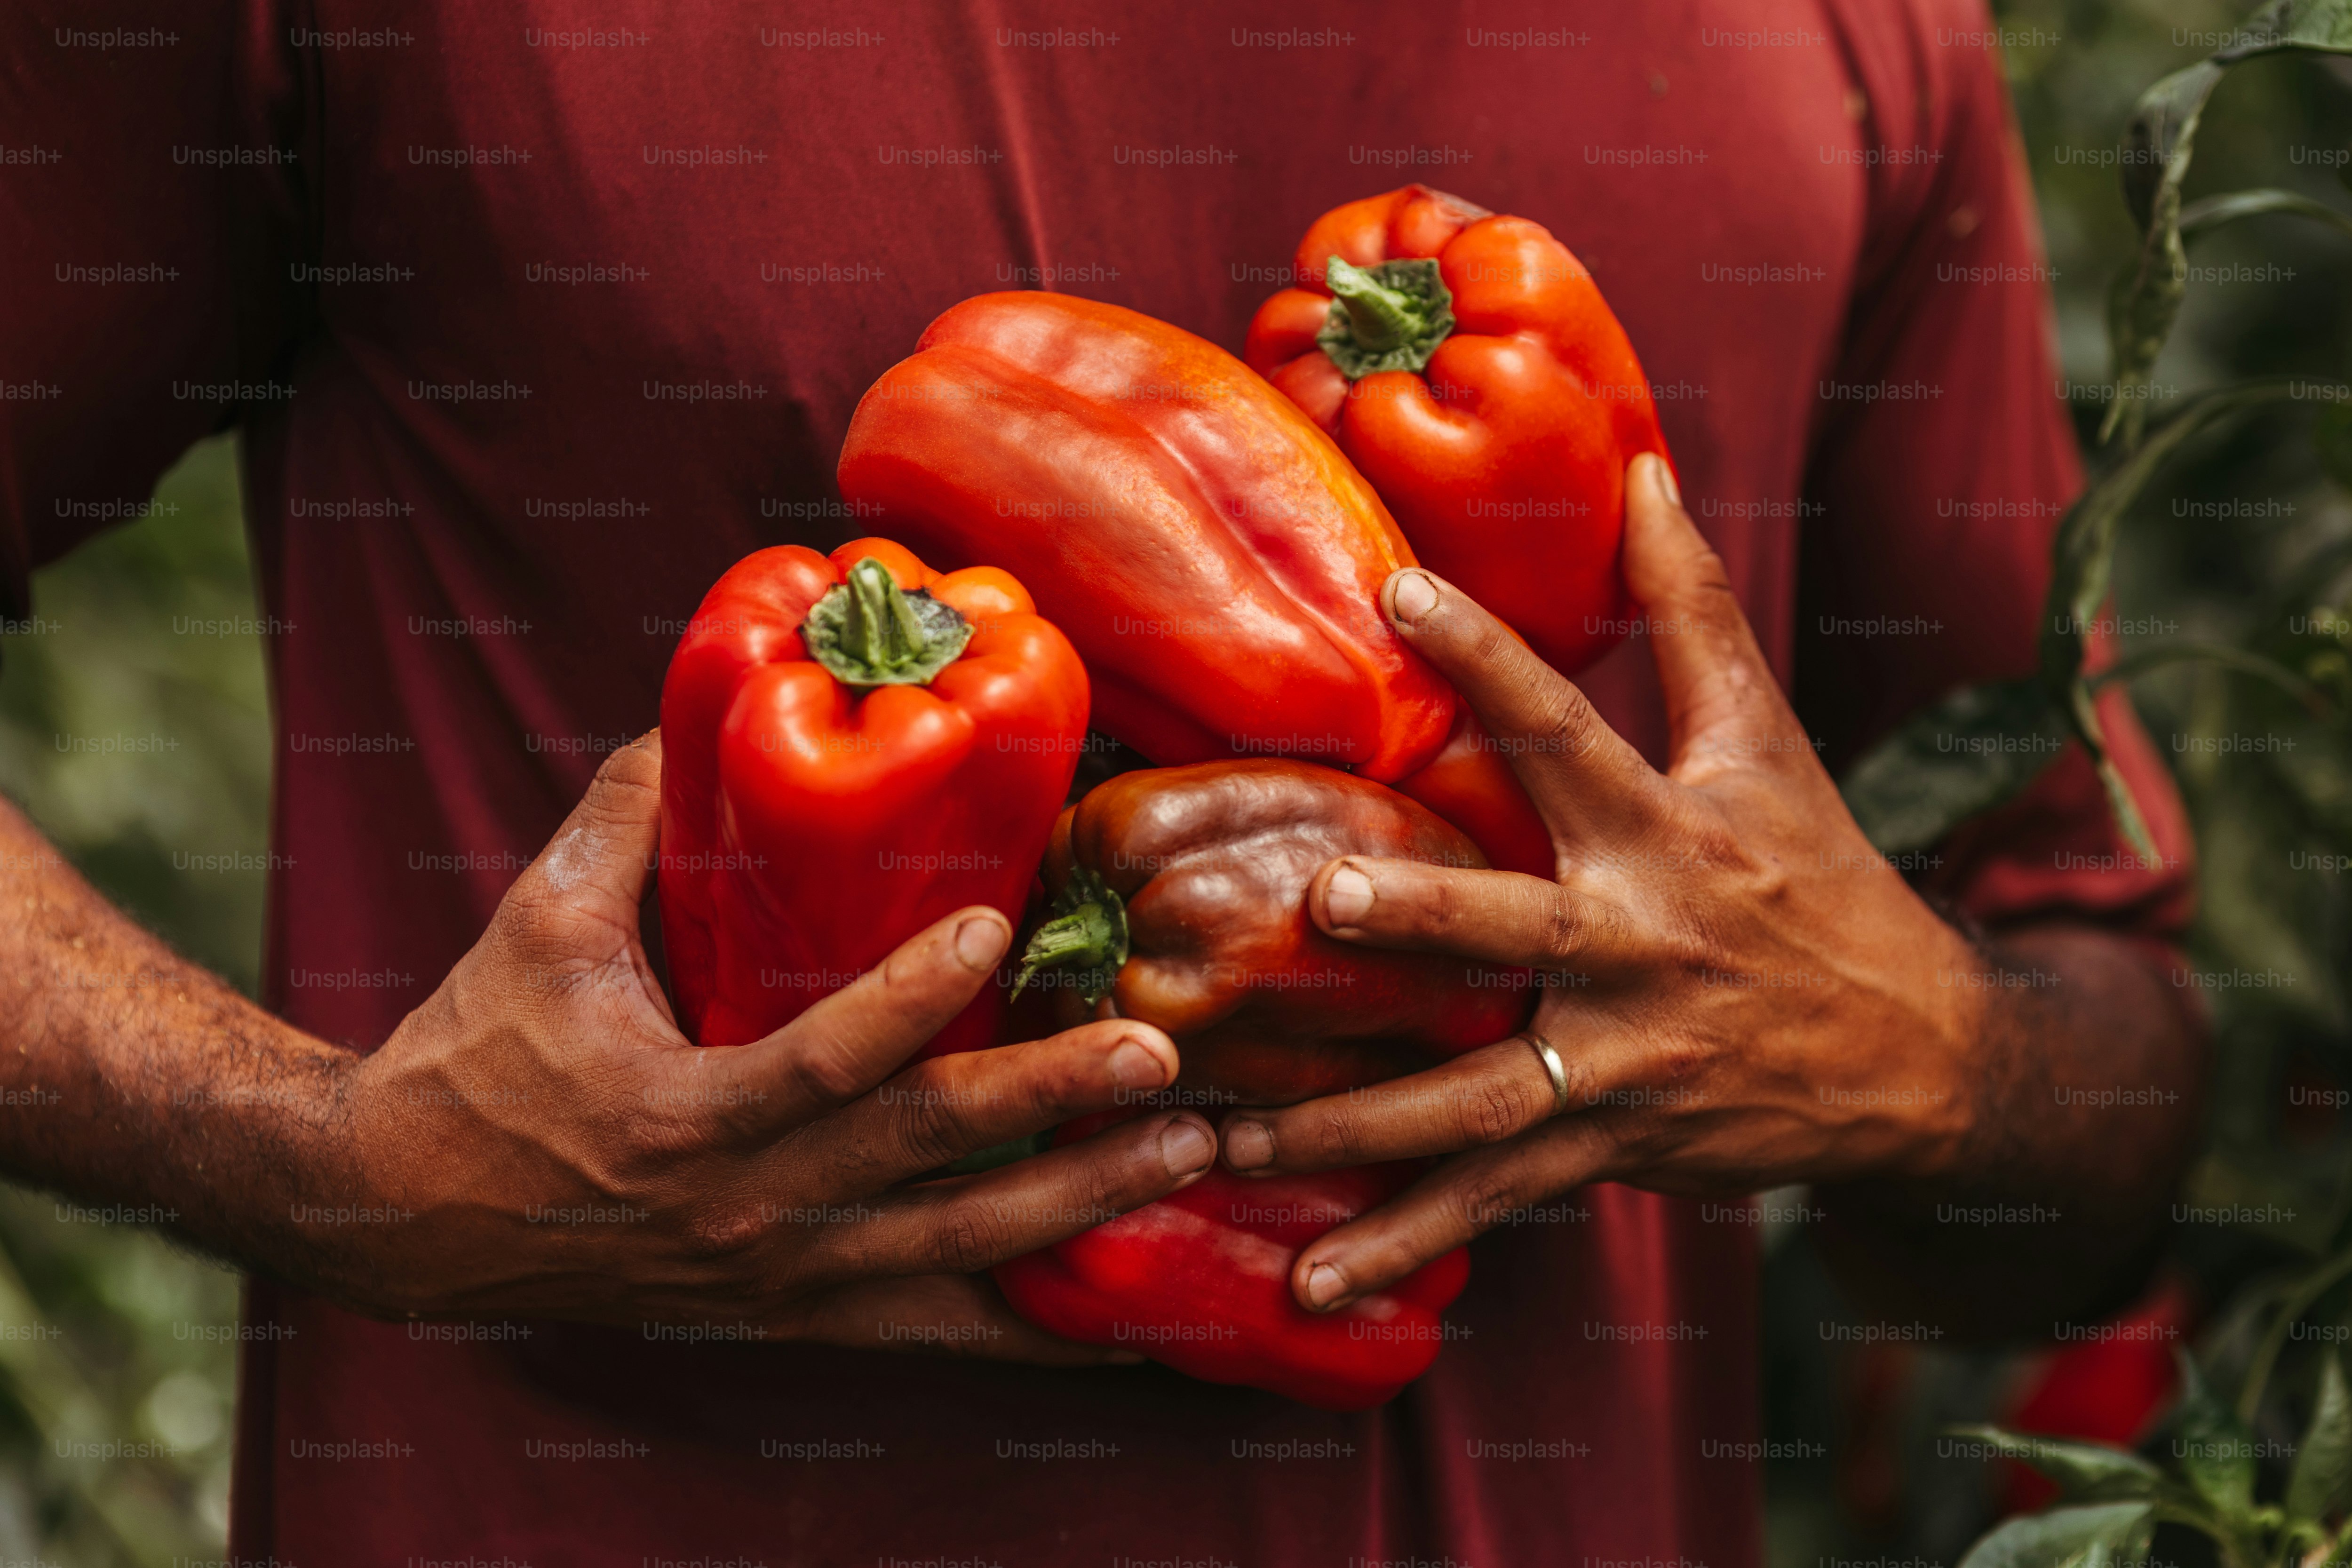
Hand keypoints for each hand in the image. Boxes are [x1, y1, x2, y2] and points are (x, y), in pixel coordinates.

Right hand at [328, 733, 1217, 1362]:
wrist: (405, 1213)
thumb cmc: (479, 1054)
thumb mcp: (538, 926)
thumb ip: (626, 818)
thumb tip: (703, 705)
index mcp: (679, 1112)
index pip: (817, 1056)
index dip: (907, 995)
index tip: (999, 921)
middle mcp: (744, 1210)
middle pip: (922, 1159)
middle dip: (1052, 1107)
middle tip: (1163, 1054)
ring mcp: (778, 1277)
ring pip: (955, 1253)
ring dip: (1081, 1204)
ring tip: (1190, 1148)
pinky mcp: (795, 1314)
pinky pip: (932, 1332)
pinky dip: (1033, 1329)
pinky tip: (1131, 1322)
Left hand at [1216, 454, 1993, 1312]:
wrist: (1920, 1055)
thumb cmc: (1819, 875)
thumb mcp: (1765, 741)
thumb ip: (1694, 608)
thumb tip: (1646, 464)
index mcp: (1665, 831)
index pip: (1567, 729)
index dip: (1490, 655)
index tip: (1397, 590)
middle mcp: (1636, 944)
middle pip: (1515, 926)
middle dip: (1424, 923)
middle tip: (1323, 905)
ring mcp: (1620, 1059)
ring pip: (1470, 1098)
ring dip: (1349, 1127)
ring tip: (1230, 1142)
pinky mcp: (1609, 1144)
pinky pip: (1491, 1199)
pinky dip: (1404, 1245)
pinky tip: (1310, 1286)